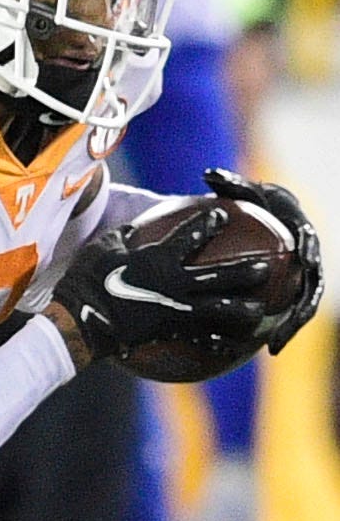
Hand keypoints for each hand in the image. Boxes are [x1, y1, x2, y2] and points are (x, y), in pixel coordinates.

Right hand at [51, 202, 268, 365]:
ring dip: (242, 309)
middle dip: (246, 271)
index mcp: (159, 258)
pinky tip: (231, 348)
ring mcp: (175, 310)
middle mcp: (175, 283)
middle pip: (221, 274)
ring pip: (219, 309)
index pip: (192, 235)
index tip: (222, 215)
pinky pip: (198, 340)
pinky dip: (215, 344)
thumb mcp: (102, 249)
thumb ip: (124, 237)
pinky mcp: (168, 332)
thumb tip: (134, 228)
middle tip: (266, 267)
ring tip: (259, 310)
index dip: (210, 223)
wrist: (79, 320)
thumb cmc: (86, 280)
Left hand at [204, 168, 322, 350]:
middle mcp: (307, 256)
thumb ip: (230, 185)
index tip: (305, 260)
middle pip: (312, 284)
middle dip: (304, 304)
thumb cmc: (250, 202)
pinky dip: (272, 328)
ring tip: (275, 345)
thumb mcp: (242, 190)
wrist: (261, 216)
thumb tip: (208, 174)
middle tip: (292, 321)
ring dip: (291, 325)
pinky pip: (281, 312)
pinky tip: (254, 347)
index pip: (309, 241)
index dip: (309, 250)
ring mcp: (300, 276)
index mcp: (300, 231)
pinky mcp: (288, 292)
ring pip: (300, 305)